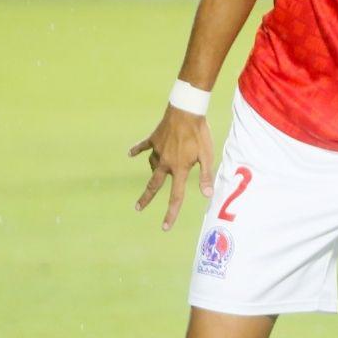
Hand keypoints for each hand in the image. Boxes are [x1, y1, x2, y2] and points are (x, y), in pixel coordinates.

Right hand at [129, 106, 214, 230]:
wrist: (186, 110)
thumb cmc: (200, 133)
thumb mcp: (207, 155)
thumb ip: (206, 176)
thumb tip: (207, 195)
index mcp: (180, 169)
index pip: (176, 196)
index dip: (171, 213)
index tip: (164, 227)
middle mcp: (165, 162)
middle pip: (154, 185)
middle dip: (146, 198)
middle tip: (137, 208)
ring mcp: (158, 150)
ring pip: (152, 165)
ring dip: (152, 171)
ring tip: (154, 173)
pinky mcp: (154, 138)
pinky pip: (143, 146)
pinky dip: (137, 150)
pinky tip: (130, 153)